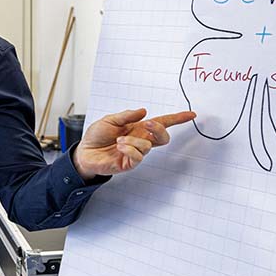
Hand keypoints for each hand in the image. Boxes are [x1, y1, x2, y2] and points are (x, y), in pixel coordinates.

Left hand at [74, 108, 195, 178]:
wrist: (84, 152)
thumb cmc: (97, 136)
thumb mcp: (110, 120)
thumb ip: (127, 115)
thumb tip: (144, 111)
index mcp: (138, 128)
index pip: (161, 123)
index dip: (177, 119)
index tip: (191, 114)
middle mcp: (140, 140)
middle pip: (163, 137)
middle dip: (159, 129)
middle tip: (148, 124)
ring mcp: (136, 152)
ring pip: (147, 146)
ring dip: (133, 141)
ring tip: (118, 141)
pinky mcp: (129, 163)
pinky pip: (137, 156)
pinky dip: (129, 149)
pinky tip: (120, 147)